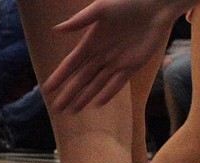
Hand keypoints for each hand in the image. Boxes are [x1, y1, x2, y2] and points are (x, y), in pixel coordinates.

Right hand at [43, 0, 182, 111]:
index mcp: (90, 44)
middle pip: (81, 79)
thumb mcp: (101, 9)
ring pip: (97, 84)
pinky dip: (108, 93)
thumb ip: (80, 21)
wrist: (156, 3)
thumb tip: (56, 31)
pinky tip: (97, 103)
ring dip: (85, 97)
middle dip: (69, 93)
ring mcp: (116, 62)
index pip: (70, 65)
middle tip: (56, 108)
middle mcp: (100, 56)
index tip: (47, 90)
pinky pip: (118, 83)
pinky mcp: (133, 65)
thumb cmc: (127, 2)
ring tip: (73, 111)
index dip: (59, 77)